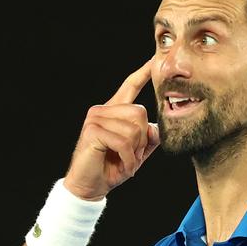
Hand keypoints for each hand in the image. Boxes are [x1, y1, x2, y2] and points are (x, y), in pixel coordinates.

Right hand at [63, 58, 159, 200]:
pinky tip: (121, 167)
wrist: (90, 186)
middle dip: (142, 140)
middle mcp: (103, 110)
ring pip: (134, 129)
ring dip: (135, 152)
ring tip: (124, 161)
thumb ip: (149, 138)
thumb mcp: (137, 152)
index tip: (155, 59)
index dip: (143, 73)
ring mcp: (96, 118)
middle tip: (132, 155)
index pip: (130, 86)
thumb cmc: (112, 168)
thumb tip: (156, 127)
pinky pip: (124, 142)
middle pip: (140, 113)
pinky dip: (128, 159)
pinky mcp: (93, 131)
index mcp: (114, 111)